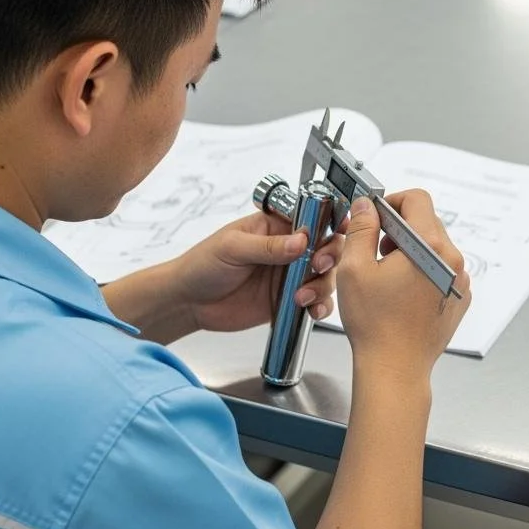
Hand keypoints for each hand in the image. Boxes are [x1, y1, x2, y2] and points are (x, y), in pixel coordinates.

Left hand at [170, 211, 342, 332]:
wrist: (188, 303)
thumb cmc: (202, 264)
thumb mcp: (232, 248)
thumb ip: (267, 246)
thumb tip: (301, 241)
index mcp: (276, 226)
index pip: (312, 217)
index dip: (330, 221)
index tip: (339, 229)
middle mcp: (289, 249)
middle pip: (327, 247)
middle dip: (331, 255)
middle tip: (320, 265)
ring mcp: (291, 276)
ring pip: (325, 276)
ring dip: (323, 285)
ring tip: (303, 296)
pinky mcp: (289, 301)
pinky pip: (315, 302)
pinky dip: (320, 306)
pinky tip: (312, 310)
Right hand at [335, 191, 470, 385]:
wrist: (395, 368)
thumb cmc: (375, 324)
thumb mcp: (355, 268)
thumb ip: (362, 228)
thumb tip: (367, 205)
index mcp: (431, 247)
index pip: (417, 199)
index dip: (392, 201)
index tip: (376, 217)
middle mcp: (453, 261)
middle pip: (427, 223)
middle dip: (399, 229)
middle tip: (375, 251)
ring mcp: (460, 280)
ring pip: (434, 248)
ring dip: (411, 251)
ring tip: (386, 275)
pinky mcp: (459, 298)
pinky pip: (441, 271)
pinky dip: (422, 272)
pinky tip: (401, 293)